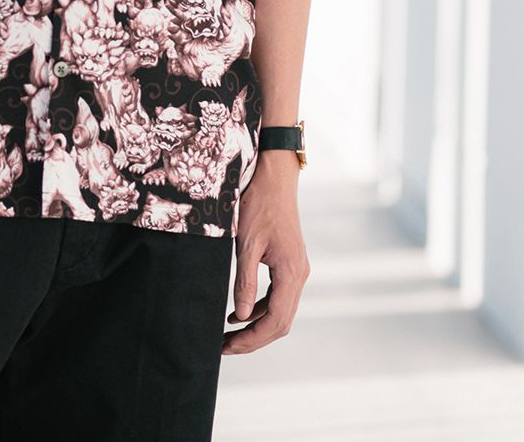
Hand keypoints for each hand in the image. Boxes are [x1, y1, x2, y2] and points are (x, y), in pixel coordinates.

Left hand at [221, 156, 309, 354]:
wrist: (274, 177)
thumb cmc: (259, 204)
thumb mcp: (246, 243)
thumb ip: (244, 281)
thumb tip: (238, 315)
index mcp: (292, 273)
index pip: (275, 321)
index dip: (251, 339)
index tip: (228, 346)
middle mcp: (299, 275)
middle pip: (280, 322)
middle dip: (253, 339)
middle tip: (225, 347)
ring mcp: (296, 269)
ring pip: (279, 311)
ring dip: (256, 326)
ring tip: (229, 335)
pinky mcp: (289, 262)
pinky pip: (277, 295)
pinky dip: (259, 308)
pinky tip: (239, 312)